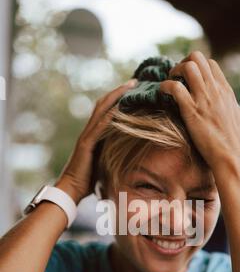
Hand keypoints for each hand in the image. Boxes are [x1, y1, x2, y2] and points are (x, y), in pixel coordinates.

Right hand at [55, 79, 137, 203]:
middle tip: (135, 82)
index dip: (117, 99)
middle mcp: (89, 131)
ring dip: (116, 97)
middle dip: (119, 91)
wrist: (72, 189)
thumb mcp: (104, 162)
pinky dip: (110, 115)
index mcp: (93, 134)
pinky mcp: (86, 144)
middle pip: (103, 104)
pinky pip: (99, 126)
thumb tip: (127, 152)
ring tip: (131, 87)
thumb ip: (111, 153)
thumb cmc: (88, 180)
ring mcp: (87, 136)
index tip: (133, 90)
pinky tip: (121, 108)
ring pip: (101, 110)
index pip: (105, 110)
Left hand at [160, 51, 239, 169]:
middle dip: (183, 63)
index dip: (196, 66)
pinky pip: (175, 87)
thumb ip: (234, 107)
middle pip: (198, 58)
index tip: (187, 79)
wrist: (232, 157)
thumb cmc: (236, 142)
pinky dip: (165, 86)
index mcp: (225, 91)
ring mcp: (204, 99)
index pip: (210, 63)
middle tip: (176, 79)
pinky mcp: (192, 110)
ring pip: (187, 66)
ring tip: (169, 85)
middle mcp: (215, 90)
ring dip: (173, 72)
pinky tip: (162, 94)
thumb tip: (234, 106)